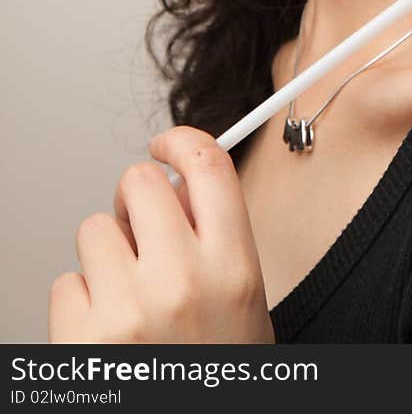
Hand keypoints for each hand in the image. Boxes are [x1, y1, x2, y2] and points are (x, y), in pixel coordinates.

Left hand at [48, 126, 273, 343]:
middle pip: (140, 182)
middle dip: (136, 202)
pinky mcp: (80, 340)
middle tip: (144, 232)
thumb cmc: (217, 374)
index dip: (181, 140)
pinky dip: (79, 305)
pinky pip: (64, 284)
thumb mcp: (244, 300)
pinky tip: (106, 333)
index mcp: (233, 266)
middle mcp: (182, 281)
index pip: (206, 166)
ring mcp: (127, 310)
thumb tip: (176, 185)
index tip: (166, 145)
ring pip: (94, 232)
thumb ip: (216, 237)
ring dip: (106, 257)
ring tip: (129, 299)